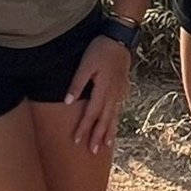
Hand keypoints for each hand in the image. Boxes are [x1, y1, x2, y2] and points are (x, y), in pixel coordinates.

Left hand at [65, 33, 131, 153]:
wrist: (120, 39)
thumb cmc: (100, 50)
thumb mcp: (85, 64)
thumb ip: (77, 83)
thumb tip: (68, 102)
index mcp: (103, 89)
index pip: (91, 114)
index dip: (84, 128)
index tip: (76, 141)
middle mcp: (113, 94)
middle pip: (104, 119)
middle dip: (98, 136)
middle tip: (93, 151)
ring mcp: (120, 92)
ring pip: (114, 116)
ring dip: (109, 131)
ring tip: (107, 145)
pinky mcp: (123, 88)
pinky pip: (118, 109)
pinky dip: (115, 120)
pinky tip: (114, 124)